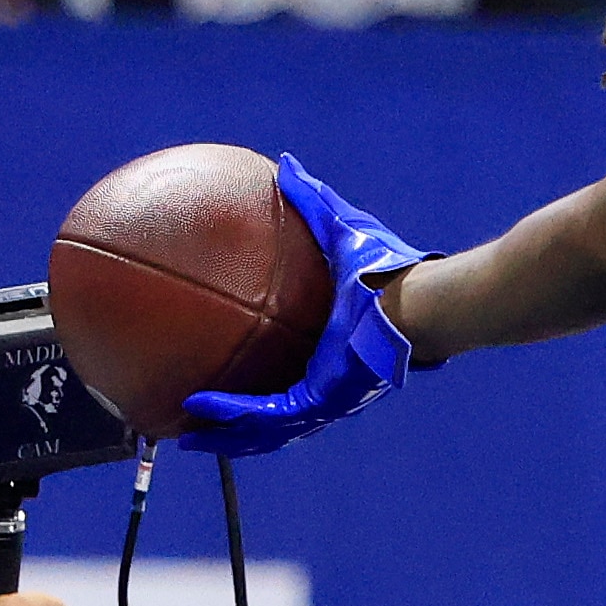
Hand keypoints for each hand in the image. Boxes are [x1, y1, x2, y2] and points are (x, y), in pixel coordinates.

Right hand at [181, 155, 424, 455]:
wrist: (416, 298)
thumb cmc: (389, 266)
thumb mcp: (340, 228)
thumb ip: (311, 201)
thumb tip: (287, 164)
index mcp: (327, 355)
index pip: (286, 380)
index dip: (256, 391)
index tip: (225, 387)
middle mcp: (326, 385)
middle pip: (271, 421)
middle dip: (232, 431)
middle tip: (194, 431)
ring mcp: (325, 398)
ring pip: (265, 432)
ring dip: (226, 439)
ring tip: (188, 441)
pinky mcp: (322, 399)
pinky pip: (268, 415)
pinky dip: (233, 414)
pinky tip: (199, 408)